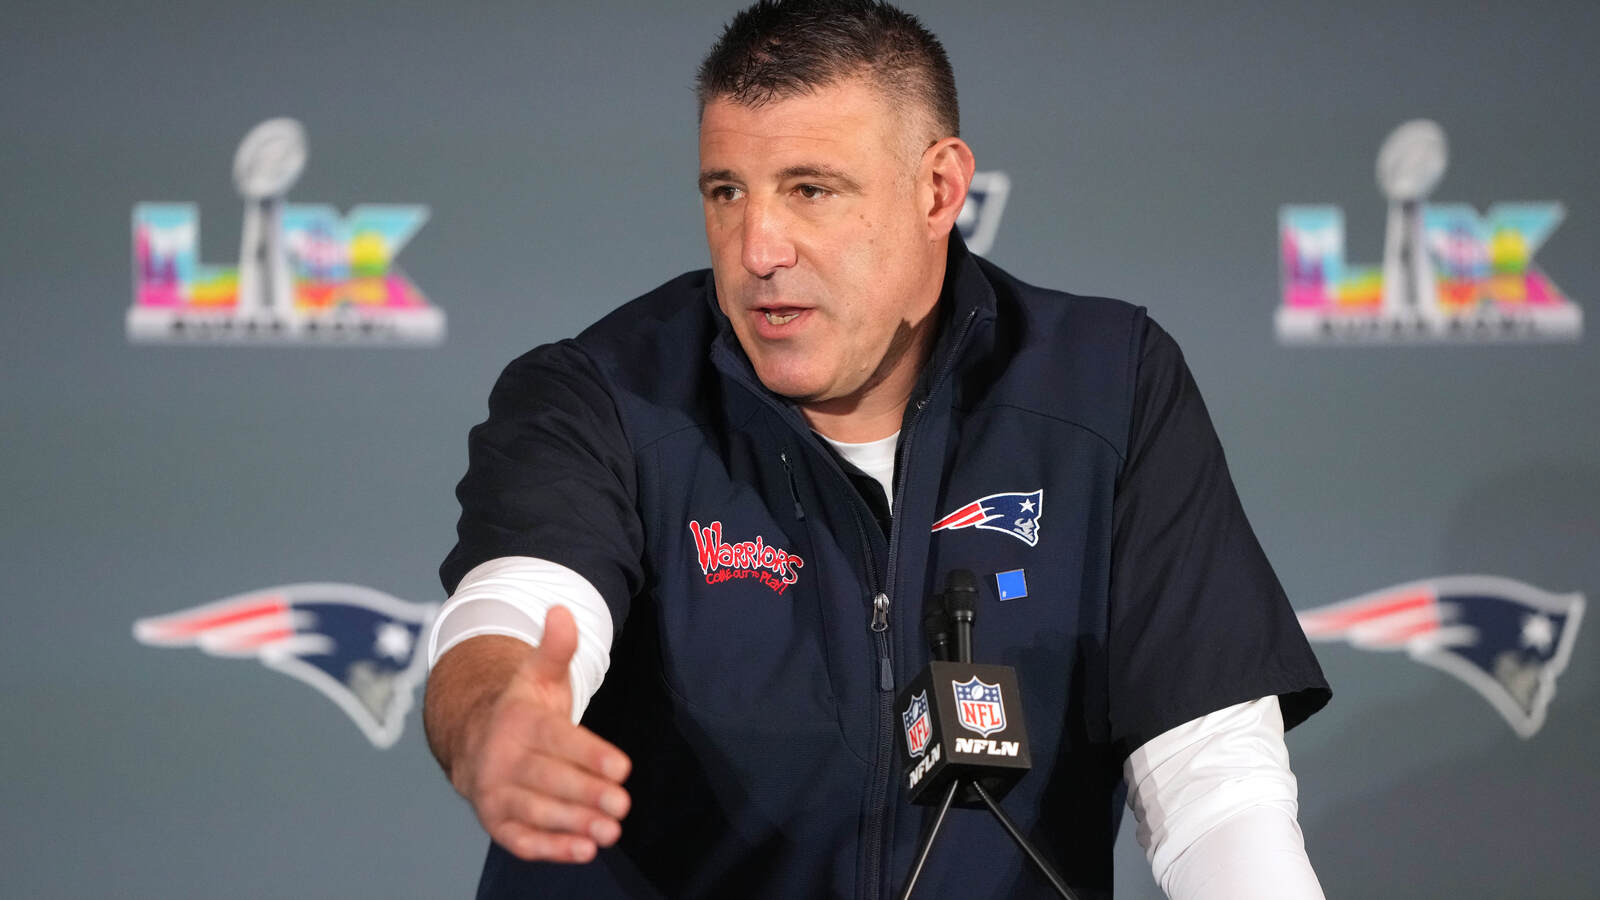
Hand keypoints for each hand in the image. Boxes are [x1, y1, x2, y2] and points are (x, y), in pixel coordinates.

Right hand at [446, 607, 631, 862]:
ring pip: (536, 812)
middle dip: (586, 794)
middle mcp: (501, 760)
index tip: (623, 768)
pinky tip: (583, 851)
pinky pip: (522, 840)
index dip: (590, 755)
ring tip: (609, 833)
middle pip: (548, 780)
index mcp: (517, 722)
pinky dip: (550, 848)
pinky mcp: (496, 824)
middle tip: (622, 805)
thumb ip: (556, 648)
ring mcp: (495, 794)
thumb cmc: (521, 710)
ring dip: (573, 824)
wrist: (472, 739)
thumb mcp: (537, 675)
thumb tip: (563, 610)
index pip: (557, 740)